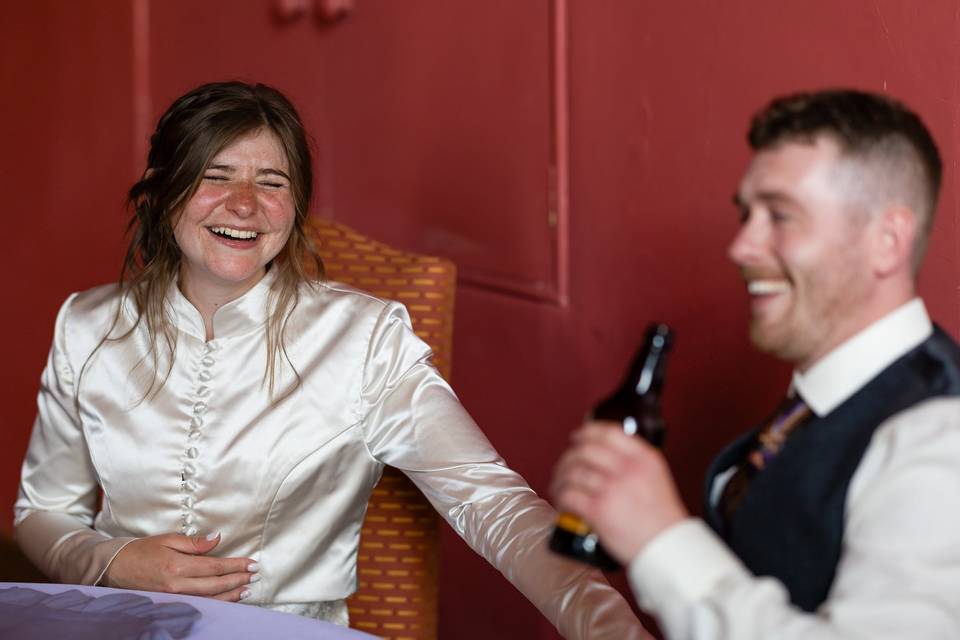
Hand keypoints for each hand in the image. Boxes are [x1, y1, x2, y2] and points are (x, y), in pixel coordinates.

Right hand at [102, 532, 258, 600]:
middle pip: (215, 585)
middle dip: (238, 580)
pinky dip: (215, 602)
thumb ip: (194, 542)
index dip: (236, 566)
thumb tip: (217, 538)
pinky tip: (225, 599)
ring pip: (209, 599)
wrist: (111, 569)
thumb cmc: (139, 550)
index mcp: (177, 566)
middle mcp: (177, 585)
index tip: (252, 563)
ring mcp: (173, 598)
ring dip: (230, 594)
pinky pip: (198, 604)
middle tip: (255, 575)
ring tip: (246, 589)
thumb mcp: (167, 539)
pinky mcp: (169, 604)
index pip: (215, 567)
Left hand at [551, 422, 688, 564]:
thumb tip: (607, 456)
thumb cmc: (663, 519)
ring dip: (561, 478)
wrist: (668, 547)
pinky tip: (562, 501)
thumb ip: (635, 464)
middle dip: (569, 457)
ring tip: (559, 485)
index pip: (608, 432)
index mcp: (644, 458)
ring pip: (573, 471)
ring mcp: (611, 488)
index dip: (587, 432)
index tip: (577, 437)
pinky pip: (569, 494)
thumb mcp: (656, 478)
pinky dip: (561, 496)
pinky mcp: (598, 509)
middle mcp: (627, 469)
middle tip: (565, 466)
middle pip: (586, 450)